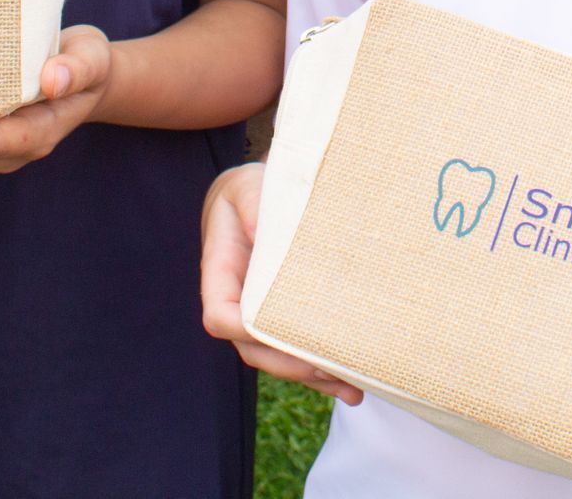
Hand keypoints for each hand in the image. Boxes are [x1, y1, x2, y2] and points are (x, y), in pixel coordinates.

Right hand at [200, 163, 363, 403]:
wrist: (259, 197)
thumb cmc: (252, 189)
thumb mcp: (248, 186)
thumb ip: (254, 204)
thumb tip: (265, 233)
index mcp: (220, 274)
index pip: (221, 315)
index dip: (245, 329)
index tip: (276, 331)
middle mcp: (237, 303)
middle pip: (253, 349)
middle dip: (289, 364)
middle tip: (327, 366)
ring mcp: (258, 317)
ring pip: (278, 360)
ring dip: (312, 377)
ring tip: (350, 386)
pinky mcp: (281, 321)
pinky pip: (296, 353)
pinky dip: (322, 372)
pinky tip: (351, 386)